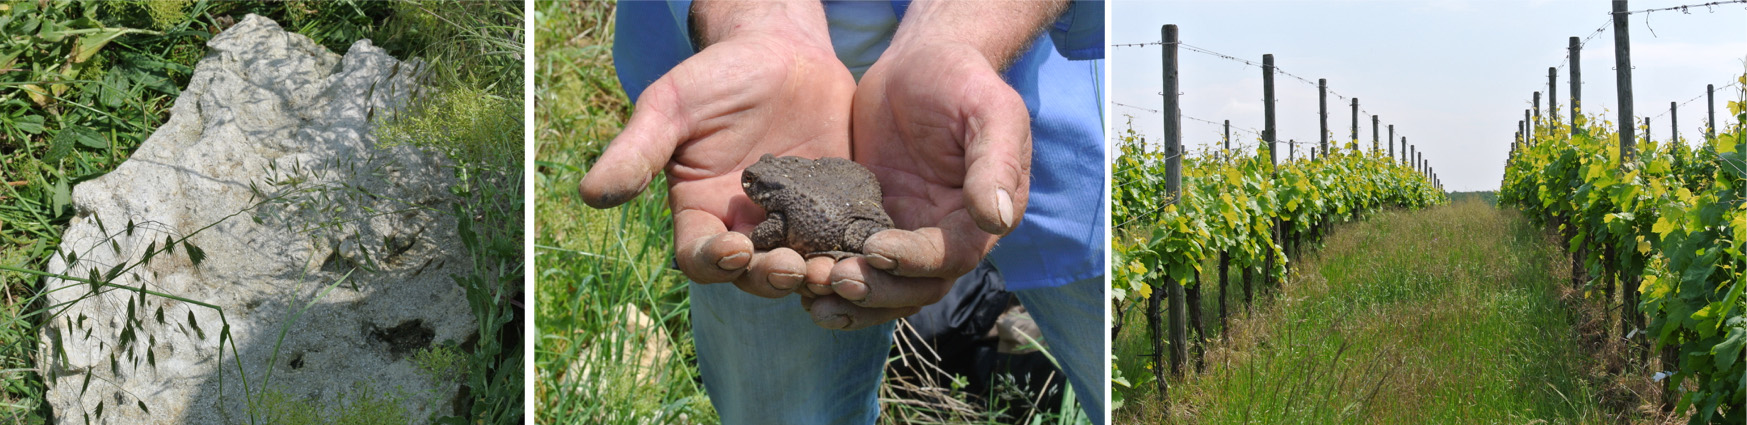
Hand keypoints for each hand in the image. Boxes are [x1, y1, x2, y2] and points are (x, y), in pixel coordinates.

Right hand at [578, 1, 853, 297]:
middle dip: (773, 277)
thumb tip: (590, 193)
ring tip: (836, 269)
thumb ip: (637, 151)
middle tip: (794, 268)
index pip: (701, 259)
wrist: (782, 51)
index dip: (713, 262)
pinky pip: (846, 242)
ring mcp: (796, 225)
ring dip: (818, 275)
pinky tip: (869, 246)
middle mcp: (748, 229)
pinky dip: (855, 251)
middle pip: (755, 276)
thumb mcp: (671, 107)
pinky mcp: (837, 212)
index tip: (732, 250)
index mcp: (702, 214)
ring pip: (804, 268)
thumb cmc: (717, 76)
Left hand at [802, 2, 1061, 329]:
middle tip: (832, 280)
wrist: (917, 66)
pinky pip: (851, 263)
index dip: (915, 261)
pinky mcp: (867, 226)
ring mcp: (905, 236)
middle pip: (914, 288)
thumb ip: (996, 163)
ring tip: (808, 294)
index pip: (951, 257)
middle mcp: (945, 239)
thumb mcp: (989, 111)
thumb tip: (997, 219)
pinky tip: (797, 280)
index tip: (876, 249)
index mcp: (980, 218)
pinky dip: (828, 279)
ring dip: (848, 300)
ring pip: (882, 287)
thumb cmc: (961, 80)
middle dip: (876, 290)